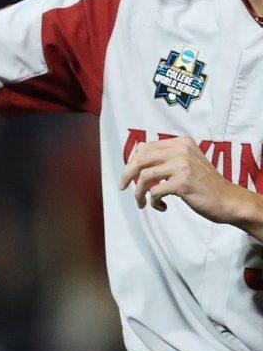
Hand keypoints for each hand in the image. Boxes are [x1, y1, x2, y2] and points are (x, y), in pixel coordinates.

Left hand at [120, 136, 252, 223]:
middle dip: (127, 174)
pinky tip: (161, 207)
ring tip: (141, 202)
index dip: (132, 162)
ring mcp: (182, 166)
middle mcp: (182, 150)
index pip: (145, 148)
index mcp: (181, 143)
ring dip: (138, 193)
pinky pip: (154, 192)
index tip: (129, 175)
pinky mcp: (183, 183)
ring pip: (143, 177)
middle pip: (140, 159)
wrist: (228, 200)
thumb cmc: (204, 184)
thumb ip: (165, 155)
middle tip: (123, 187)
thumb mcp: (187, 162)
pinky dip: (152, 202)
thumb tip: (138, 148)